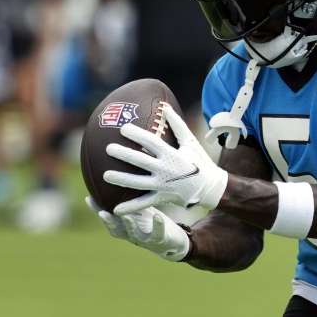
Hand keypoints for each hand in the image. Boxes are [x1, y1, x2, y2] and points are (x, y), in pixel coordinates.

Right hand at [85, 197, 190, 261]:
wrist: (172, 241)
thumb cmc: (151, 221)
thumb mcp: (139, 208)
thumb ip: (129, 197)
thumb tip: (120, 172)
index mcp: (123, 225)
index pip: (107, 217)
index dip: (97, 210)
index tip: (88, 198)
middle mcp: (130, 234)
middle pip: (116, 229)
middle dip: (108, 221)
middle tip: (102, 212)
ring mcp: (144, 239)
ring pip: (133, 233)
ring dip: (129, 224)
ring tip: (126, 215)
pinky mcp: (159, 240)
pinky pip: (157, 233)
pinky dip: (157, 225)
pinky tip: (157, 216)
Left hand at [103, 106, 228, 214]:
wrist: (210, 188)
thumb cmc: (199, 162)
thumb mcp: (190, 142)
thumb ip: (177, 125)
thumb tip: (165, 107)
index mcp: (171, 155)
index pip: (151, 142)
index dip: (137, 135)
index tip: (123, 129)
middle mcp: (165, 170)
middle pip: (140, 161)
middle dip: (124, 154)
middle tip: (108, 149)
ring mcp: (163, 185)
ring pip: (138, 183)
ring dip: (121, 179)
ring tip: (105, 175)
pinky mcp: (162, 198)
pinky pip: (144, 203)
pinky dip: (130, 207)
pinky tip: (115, 209)